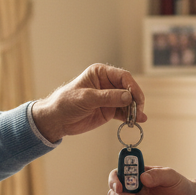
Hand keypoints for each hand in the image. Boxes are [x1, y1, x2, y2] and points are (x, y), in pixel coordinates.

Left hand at [31, 64, 145, 143]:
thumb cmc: (66, 102)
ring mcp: (110, 98)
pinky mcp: (109, 110)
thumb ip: (108, 97)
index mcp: (100, 73)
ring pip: (128, 102)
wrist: (57, 119)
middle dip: (135, 99)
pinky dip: (131, 116)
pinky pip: (124, 112)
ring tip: (139, 118)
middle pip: (129, 89)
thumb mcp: (86, 98)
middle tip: (138, 110)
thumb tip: (128, 97)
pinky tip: (137, 121)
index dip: (132, 86)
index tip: (136, 98)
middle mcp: (107, 84)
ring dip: (135, 110)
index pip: (123, 76)